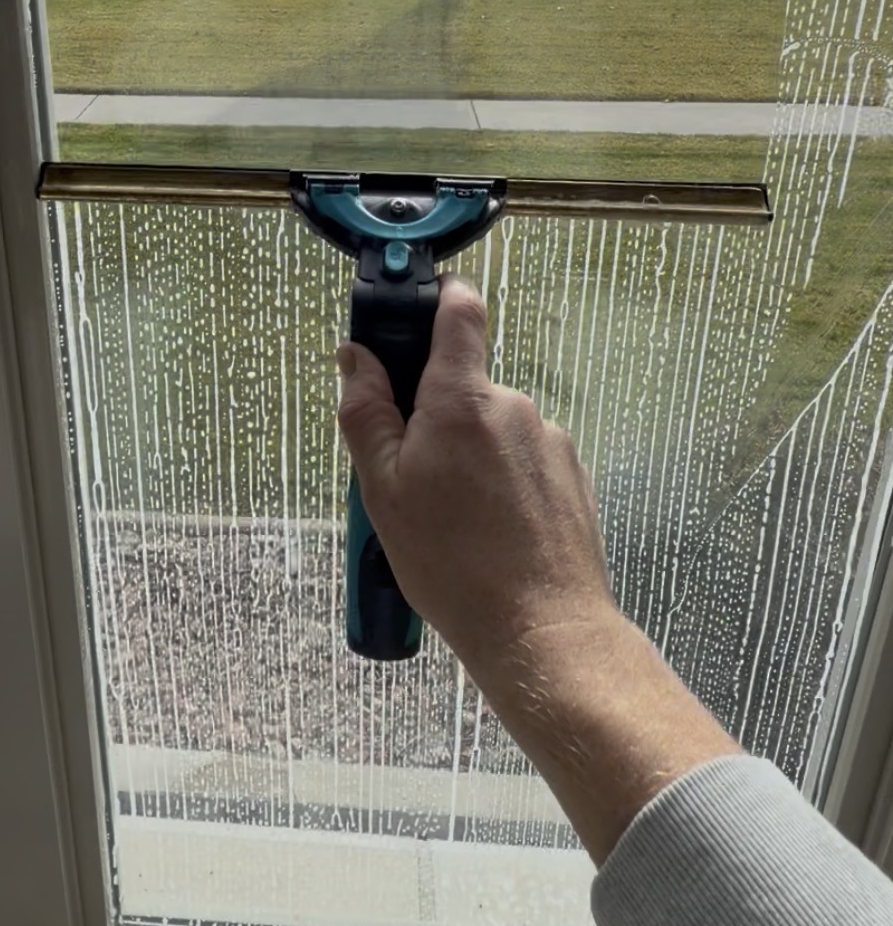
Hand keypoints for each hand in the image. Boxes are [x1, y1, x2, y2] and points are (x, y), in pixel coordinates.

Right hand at [336, 275, 620, 714]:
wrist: (540, 628)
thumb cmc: (453, 564)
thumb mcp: (382, 489)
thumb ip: (366, 413)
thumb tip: (355, 358)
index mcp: (461, 399)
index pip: (459, 309)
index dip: (436, 297)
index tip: (413, 311)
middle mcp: (513, 406)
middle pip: (463, 386)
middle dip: (434, 419)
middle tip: (412, 480)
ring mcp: (549, 441)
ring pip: (492, 430)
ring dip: (468, 458)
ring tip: (453, 524)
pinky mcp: (571, 476)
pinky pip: (522, 463)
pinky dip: (501, 486)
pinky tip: (489, 535)